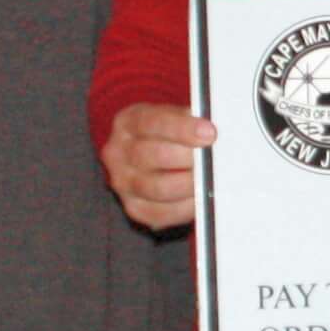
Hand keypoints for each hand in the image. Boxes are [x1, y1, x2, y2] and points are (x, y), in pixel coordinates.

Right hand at [104, 102, 215, 231]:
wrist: (149, 159)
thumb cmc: (166, 136)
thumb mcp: (172, 117)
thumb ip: (188, 121)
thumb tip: (211, 132)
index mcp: (128, 123)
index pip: (152, 123)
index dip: (182, 128)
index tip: (209, 133)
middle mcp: (118, 153)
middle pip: (152, 156)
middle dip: (188, 157)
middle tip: (211, 159)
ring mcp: (123, 183)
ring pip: (158, 188)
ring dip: (188, 183)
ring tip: (208, 178)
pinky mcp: (135, 208)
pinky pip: (162, 212)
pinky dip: (185, 206)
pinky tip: (200, 196)